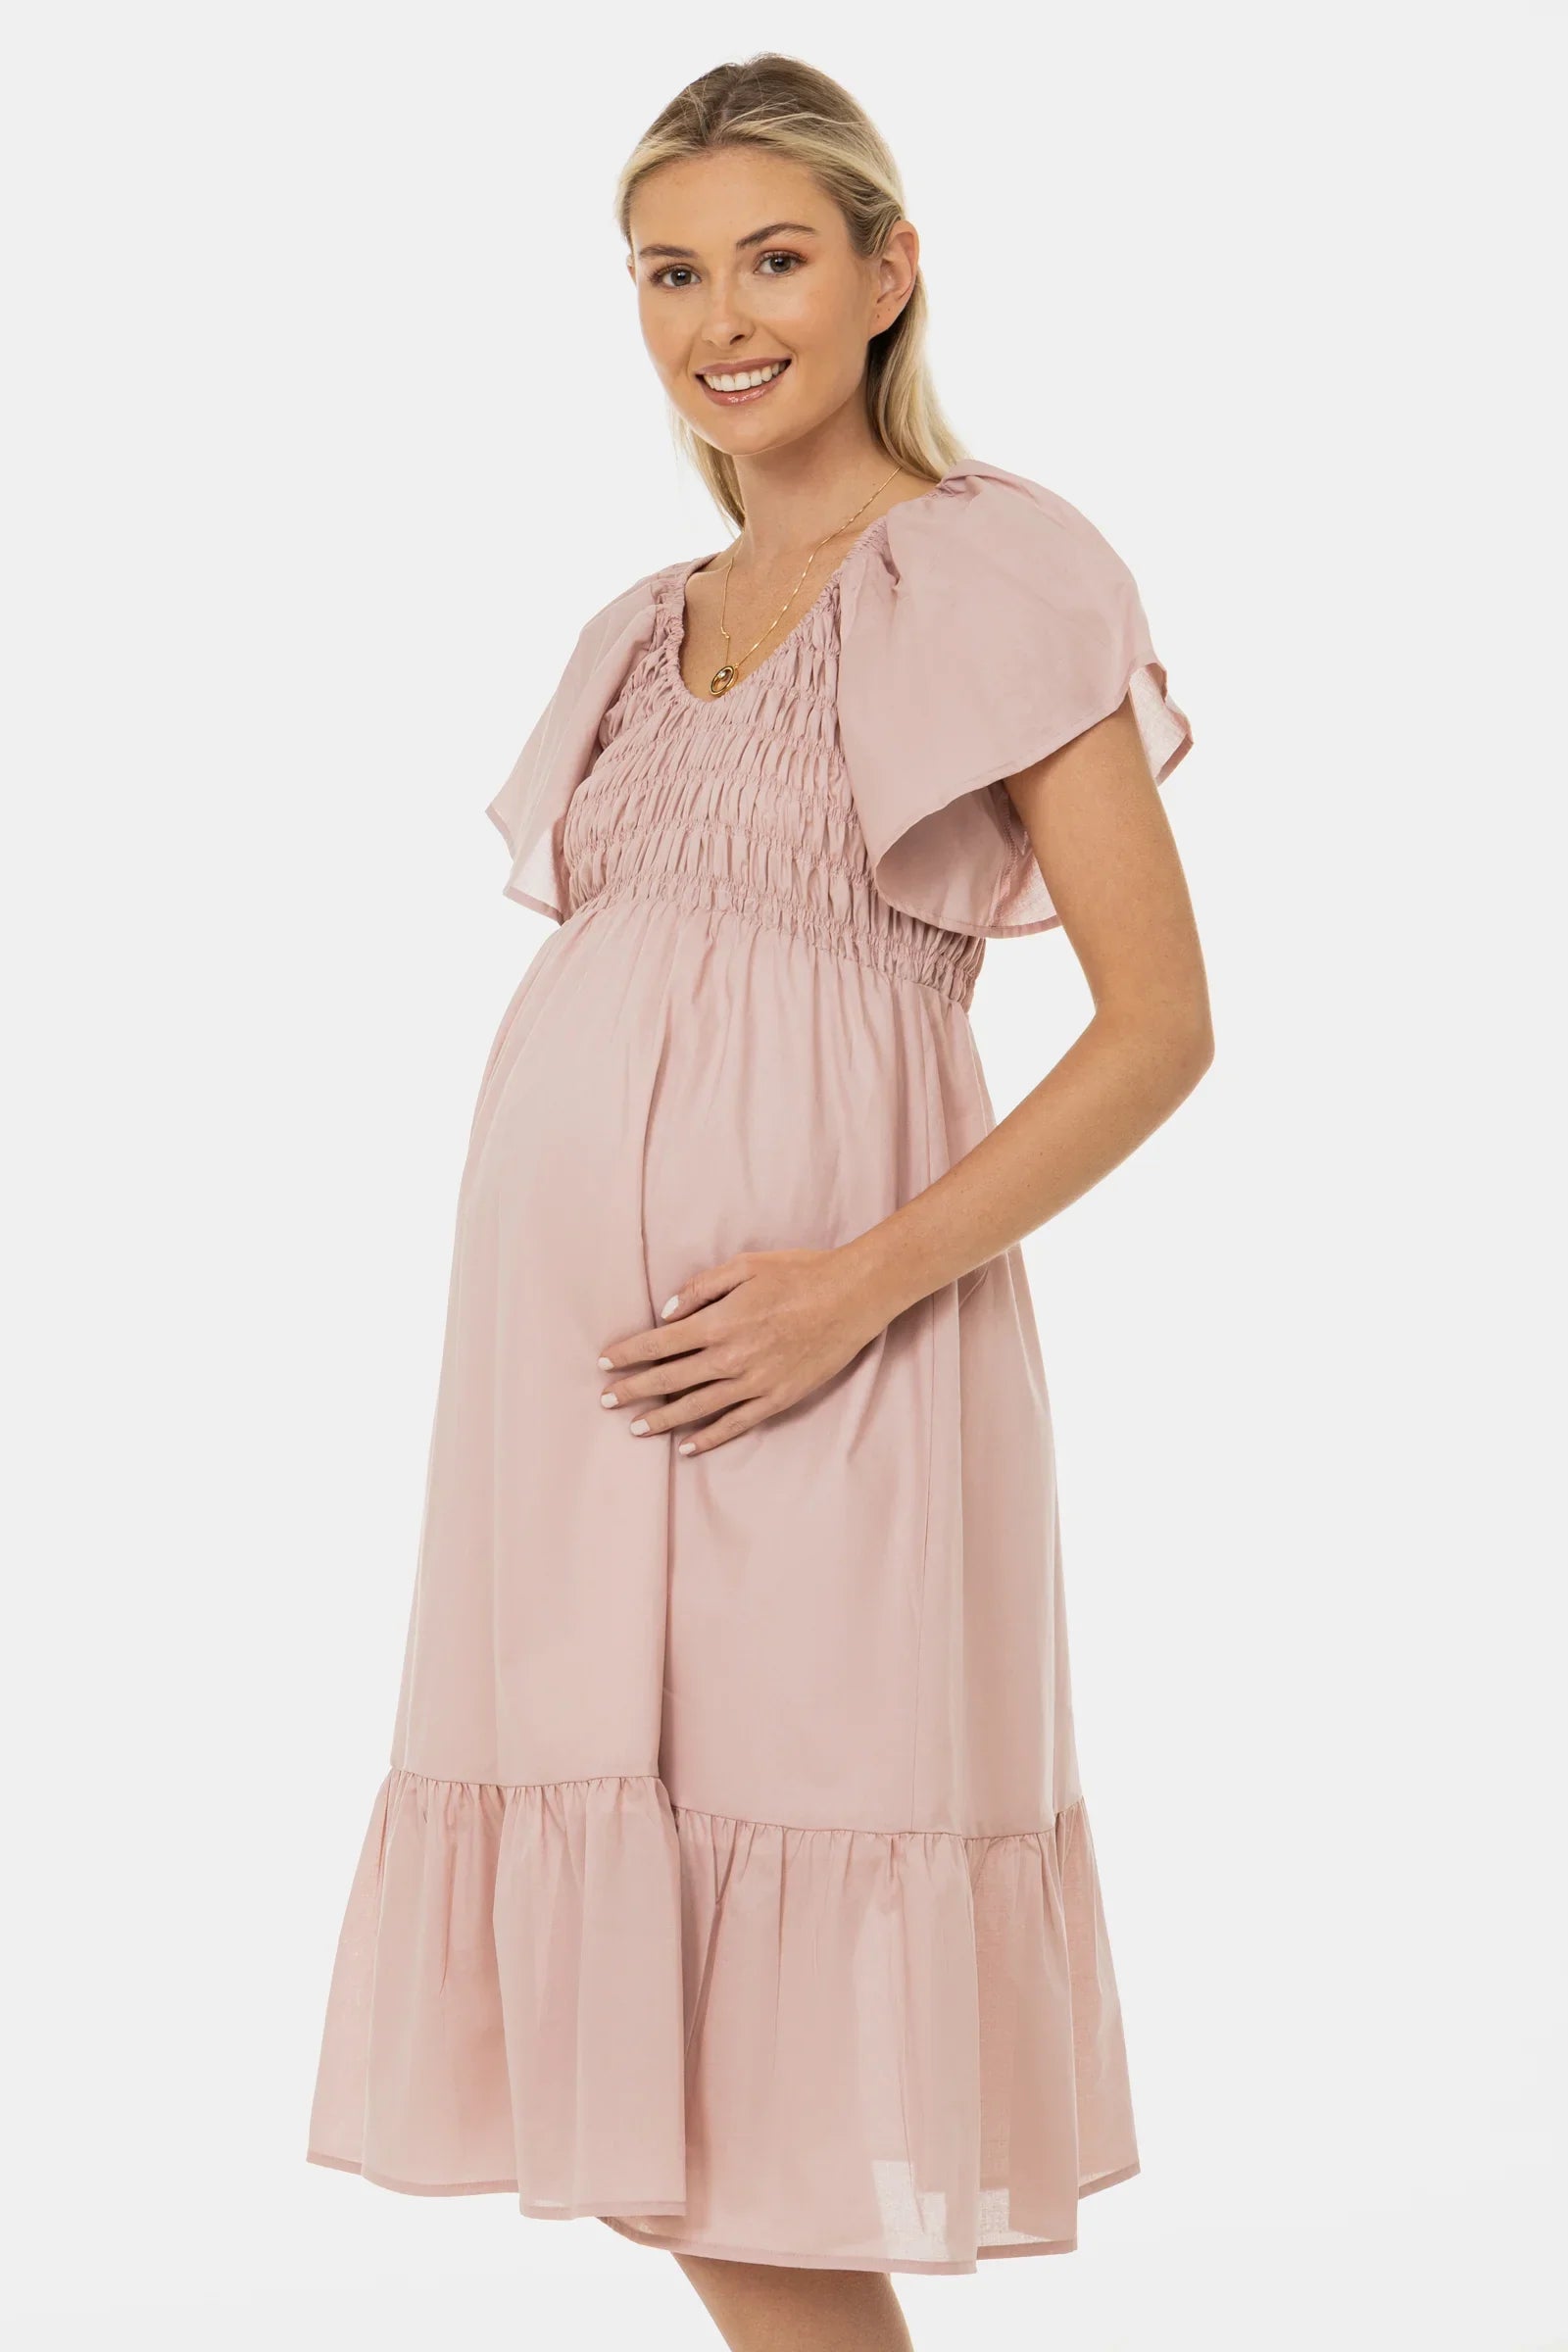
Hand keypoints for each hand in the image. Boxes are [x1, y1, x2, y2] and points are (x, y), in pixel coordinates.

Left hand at [595, 1247, 892, 1455]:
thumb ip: (701, 1288)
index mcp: (719, 1323)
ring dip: (662, 1419)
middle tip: (606, 1401)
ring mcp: (754, 1383)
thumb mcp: (745, 1265)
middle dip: (633, 1390)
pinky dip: (709, 1437)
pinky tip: (687, 1447)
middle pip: (669, 1379)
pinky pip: (736, 1424)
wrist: (852, 1297)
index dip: (628, 1354)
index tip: (605, 1363)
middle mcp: (731, 1358)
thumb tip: (666, 1312)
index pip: (659, 1344)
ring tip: (635, 1428)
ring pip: (697, 1408)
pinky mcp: (777, 1399)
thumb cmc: (800, 1273)